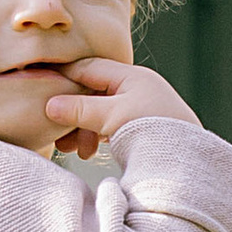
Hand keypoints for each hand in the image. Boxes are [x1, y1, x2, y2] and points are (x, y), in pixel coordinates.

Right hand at [43, 56, 197, 159]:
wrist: (190, 163)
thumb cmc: (153, 131)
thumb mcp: (112, 117)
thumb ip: (80, 109)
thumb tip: (49, 105)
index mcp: (131, 76)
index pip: (88, 68)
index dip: (63, 78)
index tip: (41, 90)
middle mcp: (136, 88)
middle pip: (92, 93)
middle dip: (71, 113)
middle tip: (54, 131)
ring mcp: (139, 108)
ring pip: (99, 113)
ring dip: (81, 129)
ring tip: (70, 150)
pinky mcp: (141, 128)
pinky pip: (109, 127)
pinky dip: (95, 137)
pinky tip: (86, 152)